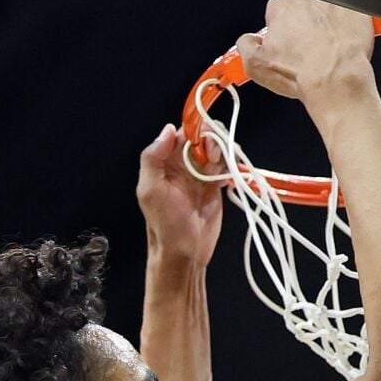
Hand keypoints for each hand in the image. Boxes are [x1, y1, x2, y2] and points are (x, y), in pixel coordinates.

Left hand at [137, 123, 222, 267]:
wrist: (185, 251)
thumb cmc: (164, 223)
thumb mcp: (150, 189)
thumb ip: (153, 157)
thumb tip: (168, 129)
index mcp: (166, 160)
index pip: (183, 133)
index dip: (195, 131)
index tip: (202, 143)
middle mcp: (184, 163)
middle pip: (203, 136)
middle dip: (212, 140)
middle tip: (213, 158)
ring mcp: (202, 174)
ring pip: (218, 148)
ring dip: (223, 153)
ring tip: (219, 171)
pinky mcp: (216, 185)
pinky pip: (227, 166)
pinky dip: (230, 166)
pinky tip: (225, 179)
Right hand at [236, 0, 374, 108]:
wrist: (336, 80)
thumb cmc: (302, 74)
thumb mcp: (256, 66)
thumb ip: (245, 46)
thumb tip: (247, 40)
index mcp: (282, 8)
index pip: (278, 11)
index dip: (284, 29)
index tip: (290, 42)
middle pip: (304, 6)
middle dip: (306, 23)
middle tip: (311, 46)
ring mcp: (334, 2)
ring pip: (328, 9)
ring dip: (327, 22)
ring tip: (329, 47)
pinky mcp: (358, 10)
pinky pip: (353, 14)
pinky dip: (350, 26)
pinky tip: (345, 44)